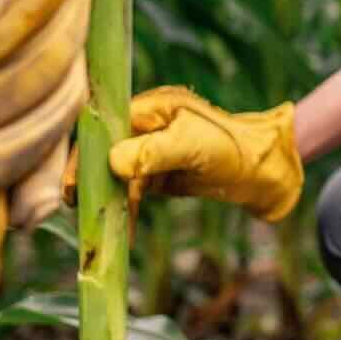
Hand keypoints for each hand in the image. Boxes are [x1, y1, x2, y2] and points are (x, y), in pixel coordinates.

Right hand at [98, 86, 302, 221]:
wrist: (268, 170)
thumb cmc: (236, 150)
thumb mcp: (194, 148)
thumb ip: (154, 151)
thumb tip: (111, 161)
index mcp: (153, 107)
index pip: (104, 125)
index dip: (83, 153)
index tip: (72, 185)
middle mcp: (148, 125)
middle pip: (104, 150)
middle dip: (88, 179)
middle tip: (78, 210)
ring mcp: (152, 149)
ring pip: (115, 173)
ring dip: (106, 199)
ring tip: (99, 228)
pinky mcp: (160, 172)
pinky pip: (132, 189)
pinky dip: (125, 209)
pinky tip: (124, 232)